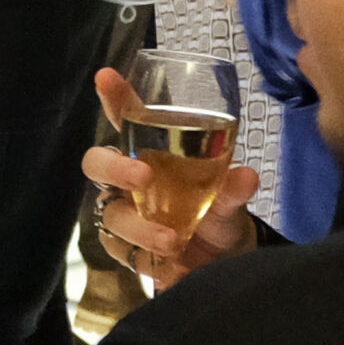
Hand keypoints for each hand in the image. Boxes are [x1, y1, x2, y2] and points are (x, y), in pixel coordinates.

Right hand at [81, 67, 257, 290]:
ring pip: (111, 215)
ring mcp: (125, 215)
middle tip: (143, 177)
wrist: (224, 263)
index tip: (106, 76)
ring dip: (139, 227)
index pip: (125, 118)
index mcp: (152, 152)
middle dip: (114, 168)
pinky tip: (173, 268)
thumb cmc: (219, 215)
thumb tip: (246, 176)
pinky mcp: (128, 250)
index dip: (113, 97)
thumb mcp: (230, 199)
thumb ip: (232, 188)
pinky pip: (123, 253)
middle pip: (98, 164)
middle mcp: (130, 181)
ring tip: (172, 240)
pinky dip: (148, 260)